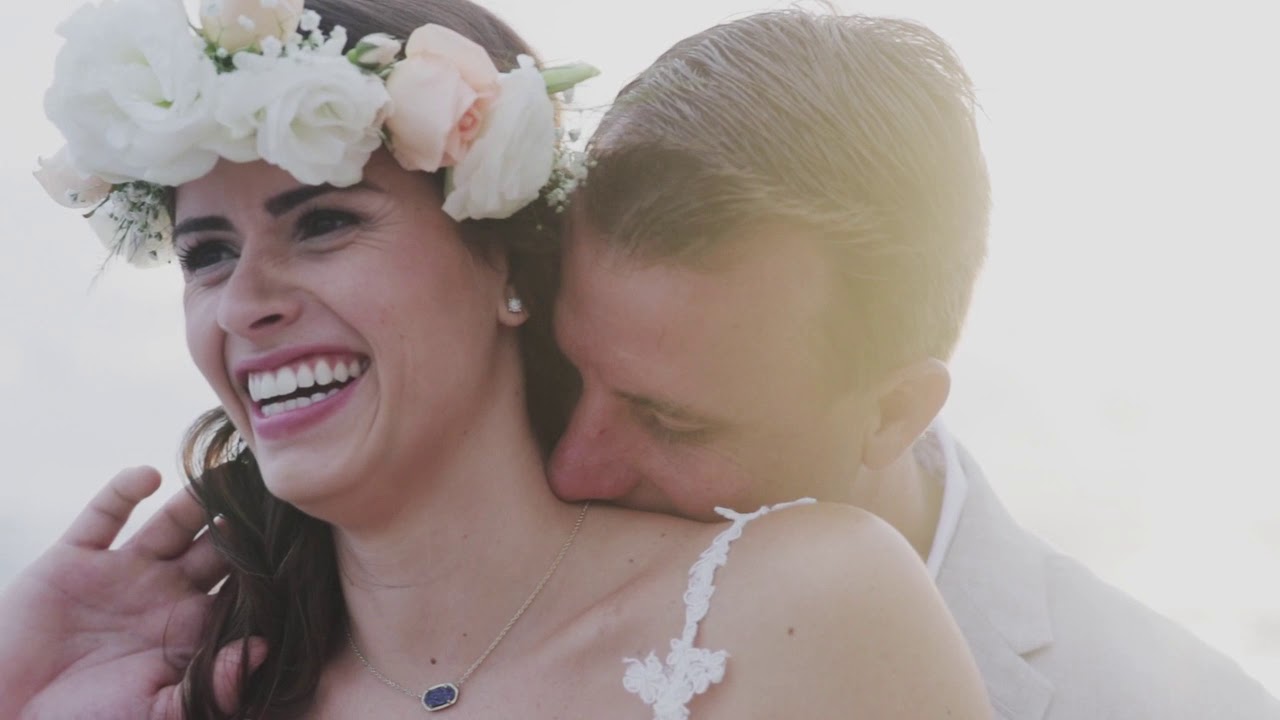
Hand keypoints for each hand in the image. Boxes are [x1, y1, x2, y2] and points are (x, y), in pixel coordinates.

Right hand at [0, 467, 266, 719]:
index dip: (269, 563)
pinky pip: (105, 514)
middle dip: (245, 519)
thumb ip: (213, 686)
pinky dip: (125, 490)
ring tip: (228, 472)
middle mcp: (164, 592)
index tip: (305, 534)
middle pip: (218, 544)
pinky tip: (151, 477)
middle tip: (275, 489)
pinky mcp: (75, 559)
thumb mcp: (157, 713)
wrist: (7, 718)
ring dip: (198, 497)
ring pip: (172, 521)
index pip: (243, 586)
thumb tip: (265, 649)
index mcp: (191, 628)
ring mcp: (122, 572)